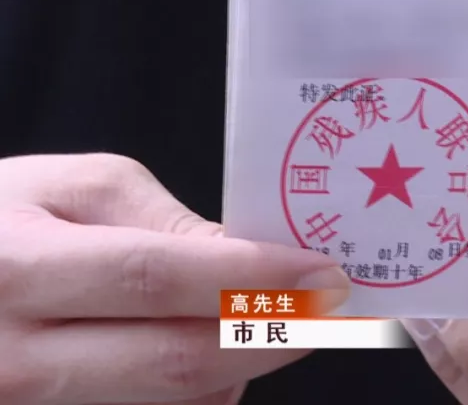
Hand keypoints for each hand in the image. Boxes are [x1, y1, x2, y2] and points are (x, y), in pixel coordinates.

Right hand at [0, 154, 349, 404]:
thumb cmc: (6, 222)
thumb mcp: (74, 189)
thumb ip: (164, 223)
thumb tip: (249, 260)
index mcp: (20, 270)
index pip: (153, 278)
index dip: (250, 278)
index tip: (323, 274)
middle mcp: (16, 357)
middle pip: (170, 362)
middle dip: (270, 337)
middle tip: (331, 310)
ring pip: (170, 403)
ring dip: (239, 365)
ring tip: (269, 319)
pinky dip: (201, 389)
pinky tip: (212, 349)